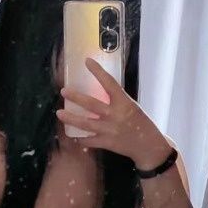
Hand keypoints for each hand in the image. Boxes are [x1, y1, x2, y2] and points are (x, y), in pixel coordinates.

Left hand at [56, 58, 172, 169]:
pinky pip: (89, 140)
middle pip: (91, 104)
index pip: (109, 83)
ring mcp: (109, 130)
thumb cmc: (141, 123)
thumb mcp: (132, 107)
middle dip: (75, 97)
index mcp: (124, 102)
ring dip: (71, 118)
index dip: (98, 71)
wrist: (148, 146)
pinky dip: (80, 138)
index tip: (87, 61)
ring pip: (85, 123)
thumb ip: (117, 100)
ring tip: (59, 113)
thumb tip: (100, 92)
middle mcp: (115, 115)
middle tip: (64, 91)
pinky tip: (73, 135)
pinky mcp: (107, 143)